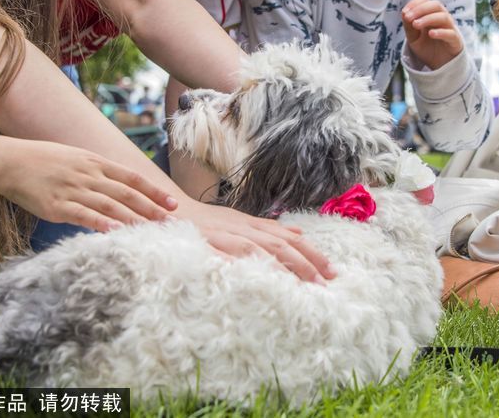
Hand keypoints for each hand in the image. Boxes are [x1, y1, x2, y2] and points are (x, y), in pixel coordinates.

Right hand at [0, 139, 176, 231]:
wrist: (10, 162)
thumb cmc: (43, 161)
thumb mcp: (75, 158)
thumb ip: (96, 171)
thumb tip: (117, 183)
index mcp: (95, 162)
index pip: (132, 177)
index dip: (153, 191)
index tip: (172, 203)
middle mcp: (89, 175)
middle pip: (127, 193)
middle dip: (152, 208)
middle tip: (172, 222)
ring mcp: (74, 190)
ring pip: (111, 206)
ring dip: (134, 219)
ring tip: (153, 231)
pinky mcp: (58, 206)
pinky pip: (84, 216)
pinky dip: (102, 223)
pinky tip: (117, 232)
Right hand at [174, 201, 335, 282]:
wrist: (167, 212)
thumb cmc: (205, 222)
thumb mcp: (240, 220)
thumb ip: (267, 227)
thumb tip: (298, 231)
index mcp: (252, 224)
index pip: (289, 238)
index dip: (311, 253)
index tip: (331, 271)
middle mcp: (243, 228)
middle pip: (281, 245)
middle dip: (306, 263)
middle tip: (326, 283)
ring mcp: (226, 236)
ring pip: (262, 250)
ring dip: (286, 268)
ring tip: (305, 286)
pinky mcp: (209, 245)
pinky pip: (232, 258)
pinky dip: (249, 267)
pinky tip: (264, 281)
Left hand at [401, 0, 463, 69]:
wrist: (439, 65)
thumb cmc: (427, 48)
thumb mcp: (413, 38)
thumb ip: (409, 26)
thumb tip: (405, 13)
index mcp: (431, 14)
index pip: (425, 0)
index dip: (415, 3)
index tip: (404, 12)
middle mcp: (442, 18)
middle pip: (436, 5)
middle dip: (420, 9)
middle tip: (408, 18)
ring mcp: (450, 28)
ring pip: (443, 17)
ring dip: (428, 19)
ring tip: (416, 25)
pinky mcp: (455, 40)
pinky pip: (450, 33)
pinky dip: (441, 32)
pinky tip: (431, 34)